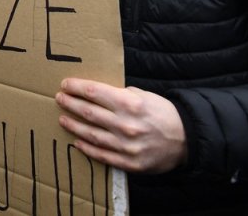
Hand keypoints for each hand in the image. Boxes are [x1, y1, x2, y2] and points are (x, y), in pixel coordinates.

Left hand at [56, 78, 187, 173]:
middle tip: (59, 99)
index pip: (94, 92)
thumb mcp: (144, 96)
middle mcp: (126, 124)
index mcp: (130, 103)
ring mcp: (127, 145)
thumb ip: (120, 94)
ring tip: (62, 119)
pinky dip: (86, 148)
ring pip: (90, 134)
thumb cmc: (163, 113)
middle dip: (70, 104)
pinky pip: (102, 155)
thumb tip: (96, 93)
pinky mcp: (129, 163)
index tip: (65, 84)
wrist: (188, 140)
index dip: (76, 87)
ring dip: (73, 125)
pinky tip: (77, 141)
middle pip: (88, 112)